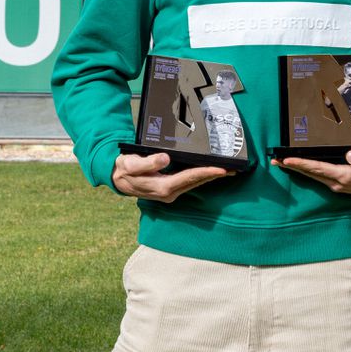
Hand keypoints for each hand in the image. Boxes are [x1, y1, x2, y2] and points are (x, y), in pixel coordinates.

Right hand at [112, 152, 229, 202]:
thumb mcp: (130, 163)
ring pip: (194, 183)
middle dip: (214, 176)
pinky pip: (189, 183)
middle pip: (196, 182)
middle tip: (233, 169)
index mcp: (161, 187)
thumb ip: (147, 162)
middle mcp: (168, 192)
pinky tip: (209, 172)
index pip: (189, 178)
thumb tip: (165, 158)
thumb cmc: (124, 169)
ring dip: (210, 177)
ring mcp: (169, 192)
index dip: (206, 172)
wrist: (117, 178)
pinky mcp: (170, 189)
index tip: (221, 169)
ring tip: (227, 170)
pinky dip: (201, 177)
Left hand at [272, 150, 350, 197]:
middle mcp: (337, 182)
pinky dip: (307, 170)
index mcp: (345, 176)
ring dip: (297, 169)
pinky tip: (301, 166)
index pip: (318, 168)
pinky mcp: (339, 182)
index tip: (287, 160)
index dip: (301, 164)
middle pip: (310, 173)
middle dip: (292, 167)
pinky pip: (318, 176)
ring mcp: (337, 184)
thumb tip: (350, 156)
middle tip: (274, 160)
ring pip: (312, 175)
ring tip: (281, 162)